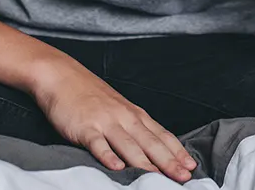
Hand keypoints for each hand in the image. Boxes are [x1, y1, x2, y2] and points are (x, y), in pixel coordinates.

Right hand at [30, 58, 196, 180]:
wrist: (62, 76)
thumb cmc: (91, 96)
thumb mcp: (119, 109)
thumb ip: (134, 129)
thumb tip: (152, 151)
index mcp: (136, 115)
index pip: (162, 136)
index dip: (177, 152)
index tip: (191, 167)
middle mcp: (125, 118)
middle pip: (151, 143)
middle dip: (169, 162)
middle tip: (184, 177)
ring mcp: (106, 121)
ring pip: (129, 145)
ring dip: (145, 163)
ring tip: (158, 179)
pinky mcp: (85, 127)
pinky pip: (98, 143)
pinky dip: (108, 156)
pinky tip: (116, 168)